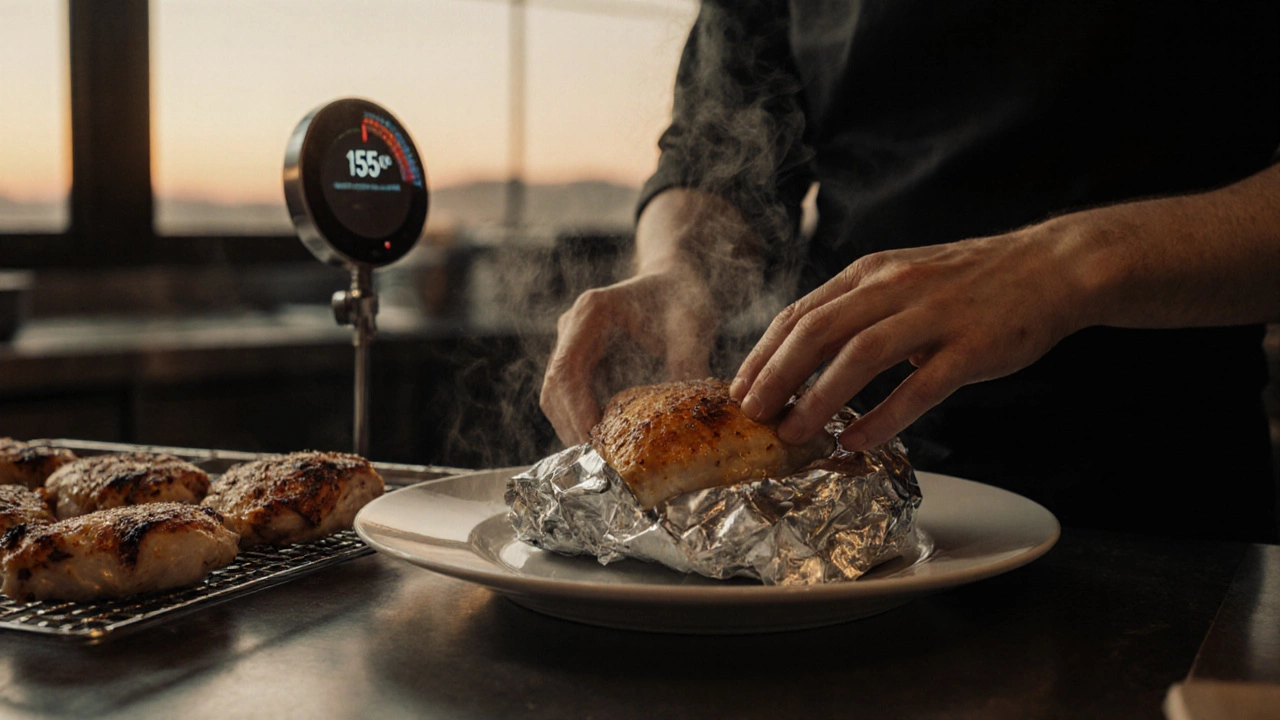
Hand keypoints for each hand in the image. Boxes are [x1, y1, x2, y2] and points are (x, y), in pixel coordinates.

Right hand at [540, 267, 717, 445]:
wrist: (672, 279)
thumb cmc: (680, 296)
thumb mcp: (691, 324)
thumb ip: (688, 360)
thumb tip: (688, 413)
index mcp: (591, 312)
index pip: (568, 369)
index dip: (576, 410)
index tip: (594, 442)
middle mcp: (572, 328)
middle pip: (554, 388)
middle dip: (573, 428)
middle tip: (600, 465)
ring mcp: (571, 344)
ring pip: (555, 397)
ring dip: (573, 429)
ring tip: (603, 461)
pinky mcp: (579, 361)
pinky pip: (569, 397)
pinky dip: (581, 421)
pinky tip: (606, 443)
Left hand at [730, 228, 1085, 450]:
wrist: (1052, 268)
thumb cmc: (972, 282)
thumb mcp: (903, 279)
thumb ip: (859, 309)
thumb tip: (808, 352)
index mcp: (872, 273)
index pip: (801, 312)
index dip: (765, 352)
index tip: (741, 387)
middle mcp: (895, 288)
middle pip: (818, 330)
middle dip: (776, 375)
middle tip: (752, 413)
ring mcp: (934, 315)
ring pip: (860, 356)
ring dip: (819, 398)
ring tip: (793, 432)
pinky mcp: (970, 347)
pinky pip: (918, 388)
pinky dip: (882, 417)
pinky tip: (857, 442)